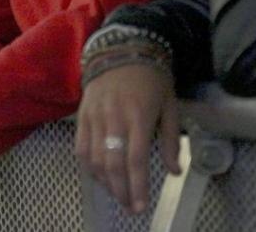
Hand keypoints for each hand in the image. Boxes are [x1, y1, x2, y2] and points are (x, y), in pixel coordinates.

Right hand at [75, 63, 180, 213]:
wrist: (122, 49)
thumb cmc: (151, 78)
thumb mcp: (170, 105)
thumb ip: (170, 140)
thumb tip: (174, 170)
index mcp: (139, 115)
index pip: (136, 158)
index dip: (137, 185)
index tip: (141, 204)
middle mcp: (114, 117)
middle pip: (113, 163)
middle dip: (121, 190)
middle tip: (129, 206)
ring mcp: (95, 116)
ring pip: (94, 158)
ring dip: (105, 181)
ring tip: (116, 193)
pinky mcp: (83, 115)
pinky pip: (81, 146)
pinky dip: (88, 166)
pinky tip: (99, 176)